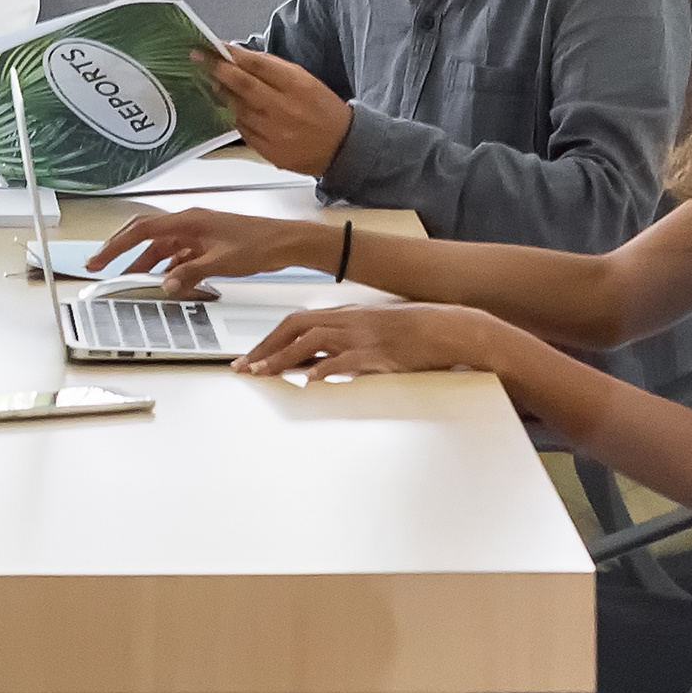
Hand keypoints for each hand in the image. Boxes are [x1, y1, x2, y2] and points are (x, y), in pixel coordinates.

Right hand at [93, 203, 331, 293]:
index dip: (116, 245)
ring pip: (161, 248)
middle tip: (100, 266)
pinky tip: (166, 282)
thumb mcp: (221, 262)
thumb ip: (189, 273)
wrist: (285, 243)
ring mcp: (197, 233)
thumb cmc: (259, 244)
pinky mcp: (206, 244)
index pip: (141, 230)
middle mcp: (188, 223)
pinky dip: (168, 268)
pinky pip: (178, 256)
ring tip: (131, 281)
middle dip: (121, 250)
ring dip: (145, 264)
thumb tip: (164, 284)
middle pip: (144, 234)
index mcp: (188, 220)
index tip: (98, 260)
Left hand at [199, 39, 351, 177]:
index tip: (216, 46)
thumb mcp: (306, 81)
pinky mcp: (269, 151)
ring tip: (212, 82)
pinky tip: (232, 107)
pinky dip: (235, 116)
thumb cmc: (324, 110)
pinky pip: (243, 129)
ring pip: (238, 108)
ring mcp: (275, 132)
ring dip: (222, 93)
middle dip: (217, 69)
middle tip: (200, 59)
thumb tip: (242, 58)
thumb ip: (275, 70)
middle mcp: (285, 109)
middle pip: (243, 85)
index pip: (258, 65)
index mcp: (298, 86)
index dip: (233, 54)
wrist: (342, 148)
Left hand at [235, 301, 502, 384]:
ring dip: (283, 358)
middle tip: (243, 368)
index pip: (296, 321)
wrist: (448, 327)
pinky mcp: (379, 353)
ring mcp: (362, 336)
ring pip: (312, 341)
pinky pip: (346, 359)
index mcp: (345, 314)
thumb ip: (343, 340)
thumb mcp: (371, 329)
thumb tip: (315, 359)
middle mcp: (348, 320)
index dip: (269, 338)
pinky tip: (310, 378)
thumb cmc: (412, 330)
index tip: (249, 357)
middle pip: (295, 327)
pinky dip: (326, 367)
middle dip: (265, 347)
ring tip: (262, 374)